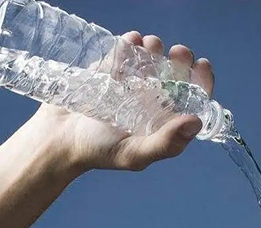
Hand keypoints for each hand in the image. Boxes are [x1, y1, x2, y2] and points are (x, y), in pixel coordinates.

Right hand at [30, 31, 215, 171]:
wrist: (59, 138)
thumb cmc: (99, 152)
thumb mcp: (135, 154)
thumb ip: (166, 143)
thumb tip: (196, 122)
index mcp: (165, 121)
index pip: (193, 98)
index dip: (201, 81)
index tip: (200, 65)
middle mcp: (153, 101)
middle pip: (176, 73)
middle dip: (180, 59)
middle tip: (177, 52)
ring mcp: (132, 82)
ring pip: (153, 57)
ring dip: (156, 47)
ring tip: (150, 45)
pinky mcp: (112, 68)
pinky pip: (127, 50)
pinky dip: (131, 42)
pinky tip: (131, 41)